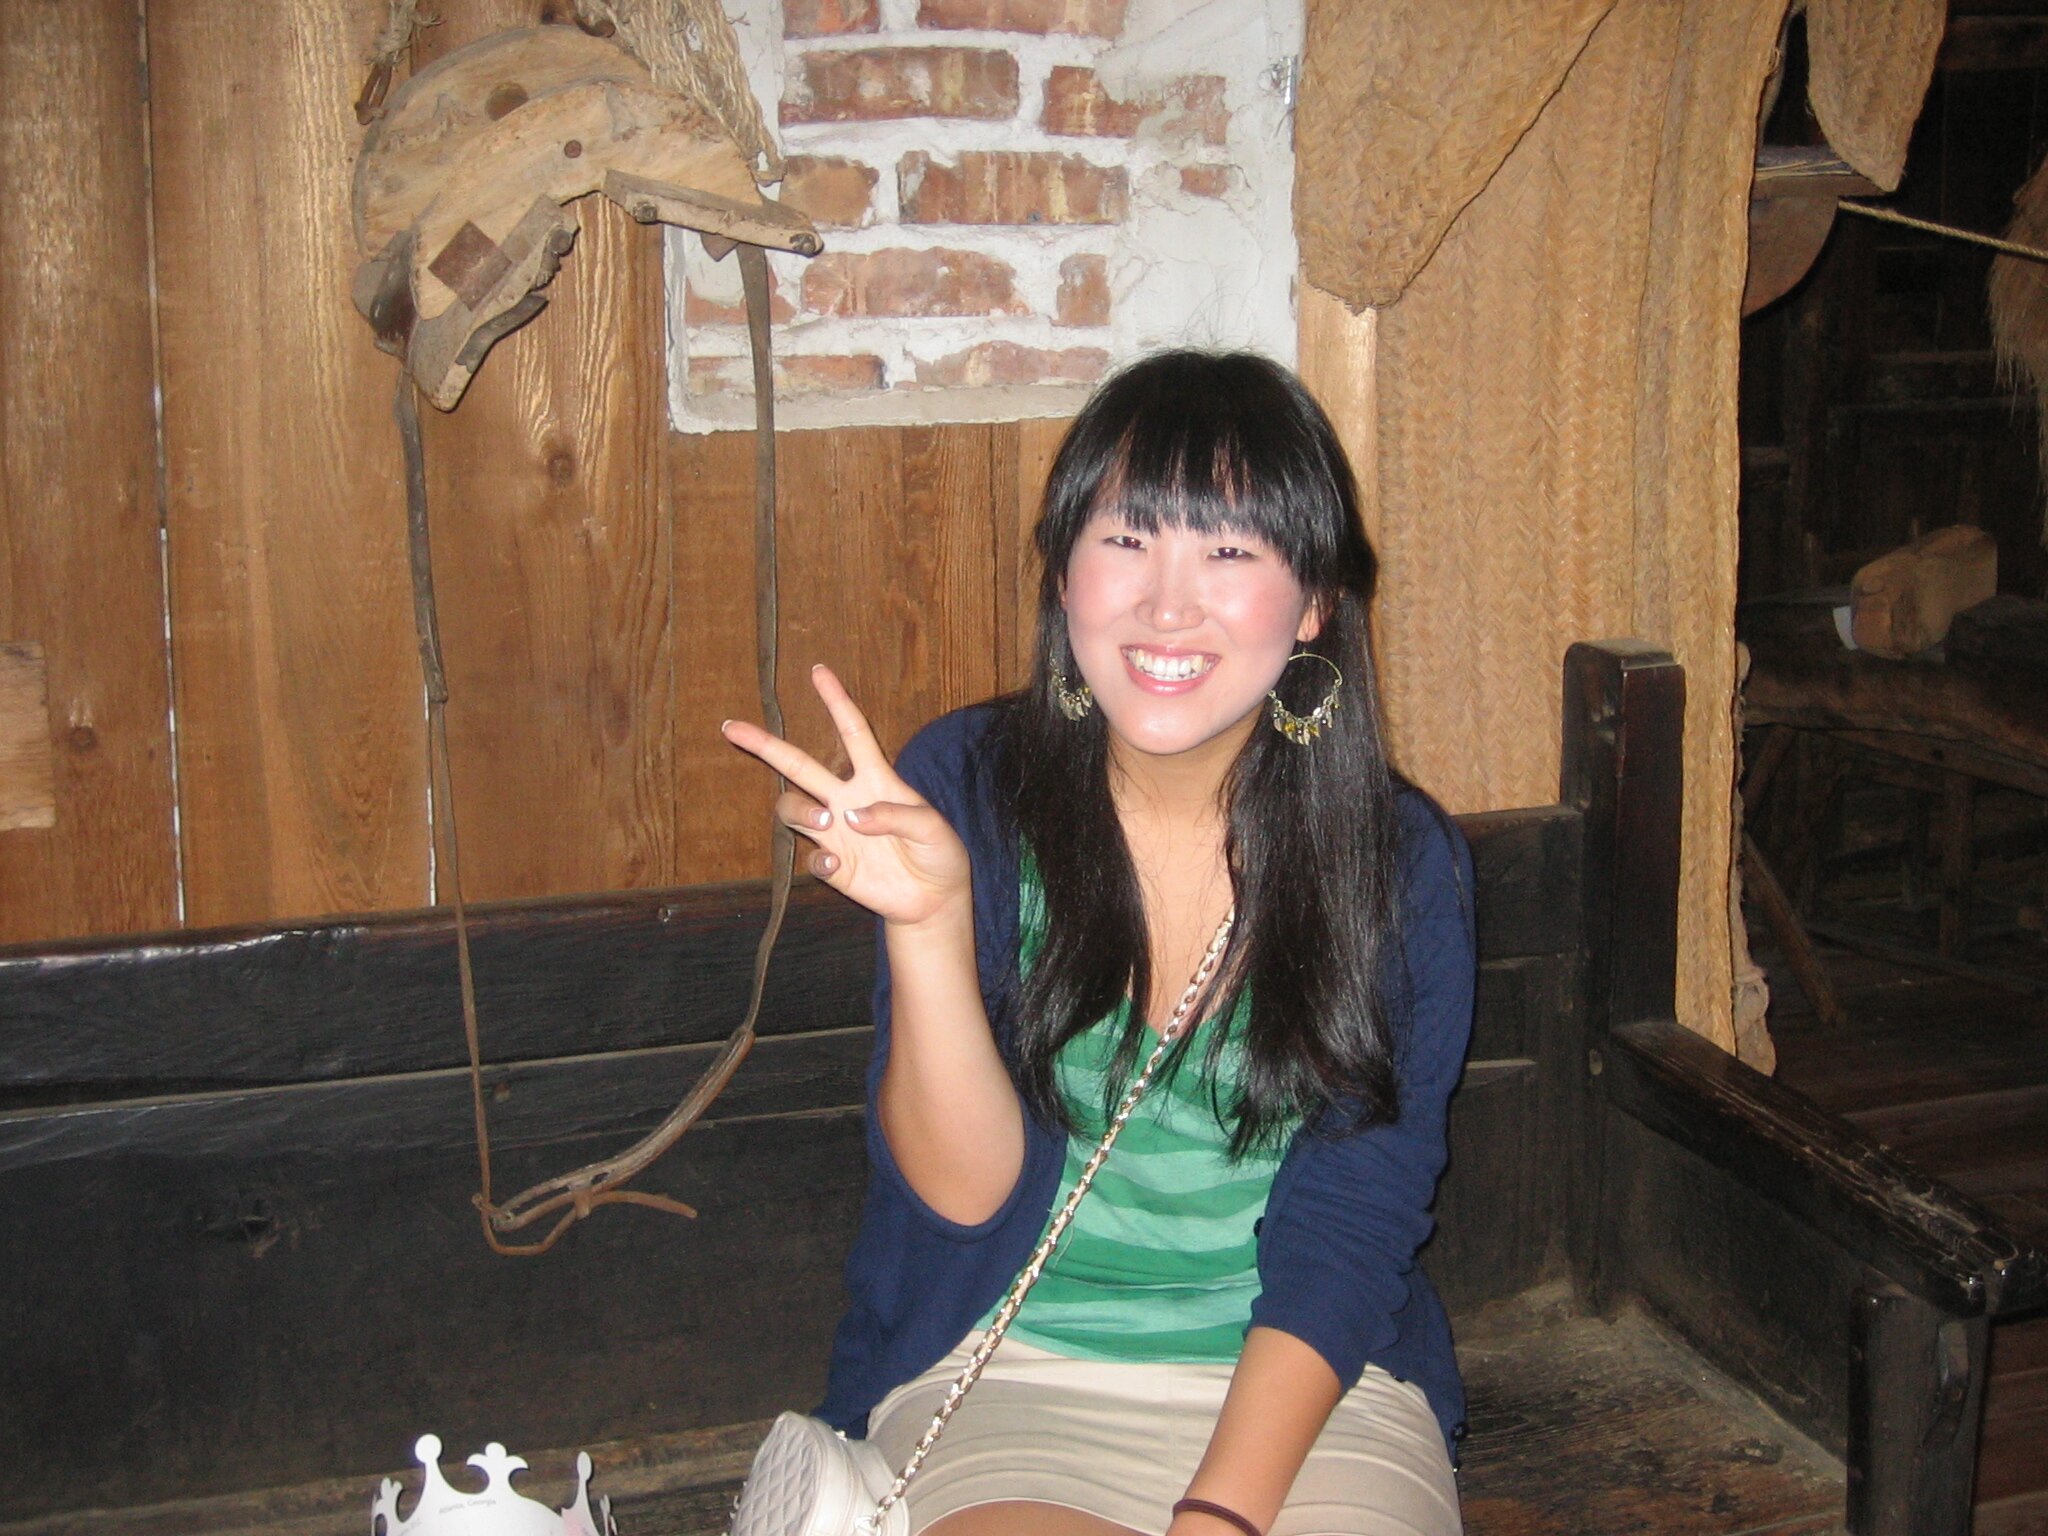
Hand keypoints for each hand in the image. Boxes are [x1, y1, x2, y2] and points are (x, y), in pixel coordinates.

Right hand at [720, 665, 970, 931]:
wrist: (935, 900)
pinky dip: (817, 857)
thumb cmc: (939, 853)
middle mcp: (847, 800)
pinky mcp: (833, 865)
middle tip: (731, 727)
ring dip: (800, 810)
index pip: (852, 732)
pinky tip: (837, 864)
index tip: (818, 671)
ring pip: (792, 808)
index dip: (836, 701)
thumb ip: (897, 816)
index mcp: (875, 780)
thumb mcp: (932, 828)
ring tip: (827, 822)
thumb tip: (852, 817)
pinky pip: (809, 856)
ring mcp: (836, 833)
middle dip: (764, 744)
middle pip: (798, 765)